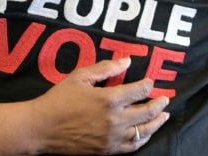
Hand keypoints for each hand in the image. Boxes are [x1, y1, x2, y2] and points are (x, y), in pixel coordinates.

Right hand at [29, 58, 169, 154]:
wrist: (41, 128)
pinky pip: (131, 147)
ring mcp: (112, 138)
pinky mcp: (106, 150)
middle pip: (147, 112)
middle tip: (165, 99)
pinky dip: (142, 140)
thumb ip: (106, 68)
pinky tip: (146, 134)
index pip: (140, 91)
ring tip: (164, 116)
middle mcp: (115, 120)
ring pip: (144, 132)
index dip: (148, 84)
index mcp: (109, 99)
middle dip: (159, 104)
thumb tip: (127, 61)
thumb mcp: (80, 76)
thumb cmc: (59, 99)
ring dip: (157, 123)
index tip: (150, 81)